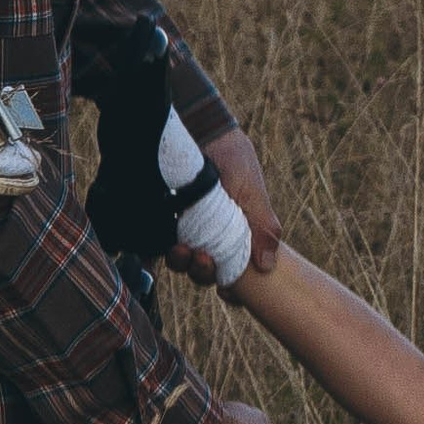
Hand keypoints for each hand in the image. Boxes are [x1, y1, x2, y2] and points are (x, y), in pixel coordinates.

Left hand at [166, 126, 282, 284]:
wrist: (204, 131)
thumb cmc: (235, 162)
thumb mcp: (253, 196)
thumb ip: (263, 229)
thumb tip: (268, 266)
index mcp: (236, 239)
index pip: (234, 275)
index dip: (231, 291)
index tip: (227, 292)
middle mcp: (210, 238)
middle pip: (204, 273)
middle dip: (203, 273)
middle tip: (203, 259)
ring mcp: (185, 229)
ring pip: (180, 262)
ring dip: (181, 263)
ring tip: (182, 249)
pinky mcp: (162, 218)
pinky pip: (156, 244)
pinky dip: (158, 251)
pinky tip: (165, 245)